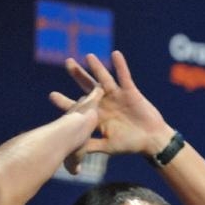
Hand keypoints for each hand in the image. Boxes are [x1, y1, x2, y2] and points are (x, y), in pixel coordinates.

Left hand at [49, 50, 171, 157]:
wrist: (152, 141)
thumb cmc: (131, 145)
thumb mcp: (108, 146)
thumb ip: (91, 145)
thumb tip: (72, 150)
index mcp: (97, 115)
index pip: (79, 106)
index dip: (66, 101)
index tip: (52, 96)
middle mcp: (105, 103)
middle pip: (88, 86)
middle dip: (78, 75)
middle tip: (68, 63)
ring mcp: (117, 96)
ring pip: (104, 79)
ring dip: (97, 67)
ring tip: (88, 56)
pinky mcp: (131, 92)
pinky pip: (124, 77)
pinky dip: (121, 66)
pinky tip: (115, 54)